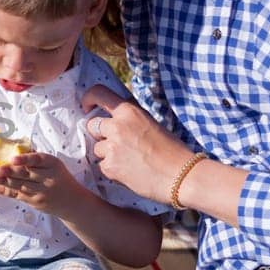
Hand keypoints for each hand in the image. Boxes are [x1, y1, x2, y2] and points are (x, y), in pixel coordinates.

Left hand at [0, 152, 85, 214]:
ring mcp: (42, 192)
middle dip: (9, 172)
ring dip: (3, 182)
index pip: (38, 160)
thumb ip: (37, 159)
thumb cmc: (59, 177)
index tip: (12, 159)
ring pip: (20, 186)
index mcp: (53, 164)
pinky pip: (18, 195)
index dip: (25, 159)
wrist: (73, 202)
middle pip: (26, 174)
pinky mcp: (36, 202)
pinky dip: (5, 191)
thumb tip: (15, 147)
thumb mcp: (53, 165)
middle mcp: (48, 178)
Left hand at [81, 85, 195, 203]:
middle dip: (100, 134)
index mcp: (129, 112)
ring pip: (97, 148)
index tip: (87, 107)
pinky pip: (102, 166)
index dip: (89, 99)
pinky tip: (130, 172)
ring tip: (129, 160)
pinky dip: (112, 170)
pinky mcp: (110, 166)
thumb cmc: (172, 150)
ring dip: (108, 154)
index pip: (98, 93)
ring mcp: (112, 147)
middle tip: (117, 144)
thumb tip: (112, 120)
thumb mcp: (150, 124)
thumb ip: (129, 119)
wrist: (182, 176)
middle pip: (92, 125)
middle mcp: (117, 126)